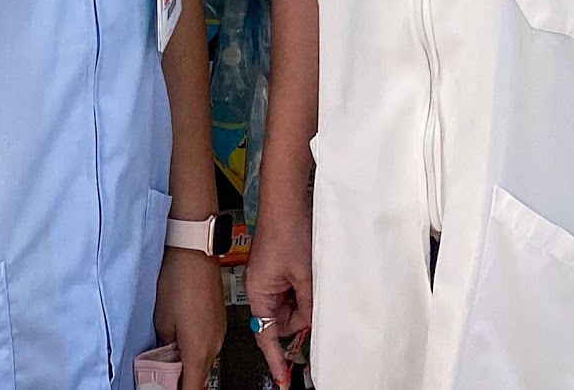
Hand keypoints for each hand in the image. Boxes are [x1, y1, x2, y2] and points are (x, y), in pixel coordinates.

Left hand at [154, 249, 226, 387]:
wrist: (195, 251)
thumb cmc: (177, 281)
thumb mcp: (162, 320)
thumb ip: (165, 348)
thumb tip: (165, 361)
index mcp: (199, 350)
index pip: (192, 389)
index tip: (165, 389)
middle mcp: (215, 345)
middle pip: (199, 378)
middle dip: (182, 381)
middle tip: (162, 378)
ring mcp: (219, 332)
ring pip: (204, 362)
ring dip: (189, 366)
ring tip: (168, 361)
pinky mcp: (219, 321)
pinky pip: (208, 345)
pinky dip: (196, 350)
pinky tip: (181, 341)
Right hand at [245, 211, 312, 386]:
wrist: (286, 200)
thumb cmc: (287, 230)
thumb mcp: (304, 275)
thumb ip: (308, 305)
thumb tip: (313, 324)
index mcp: (258, 293)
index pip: (265, 336)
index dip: (276, 359)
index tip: (282, 378)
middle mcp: (260, 288)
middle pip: (282, 321)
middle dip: (300, 317)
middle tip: (315, 303)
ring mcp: (269, 278)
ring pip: (290, 305)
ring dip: (304, 299)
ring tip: (312, 277)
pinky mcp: (278, 268)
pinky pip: (292, 290)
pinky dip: (304, 288)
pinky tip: (311, 274)